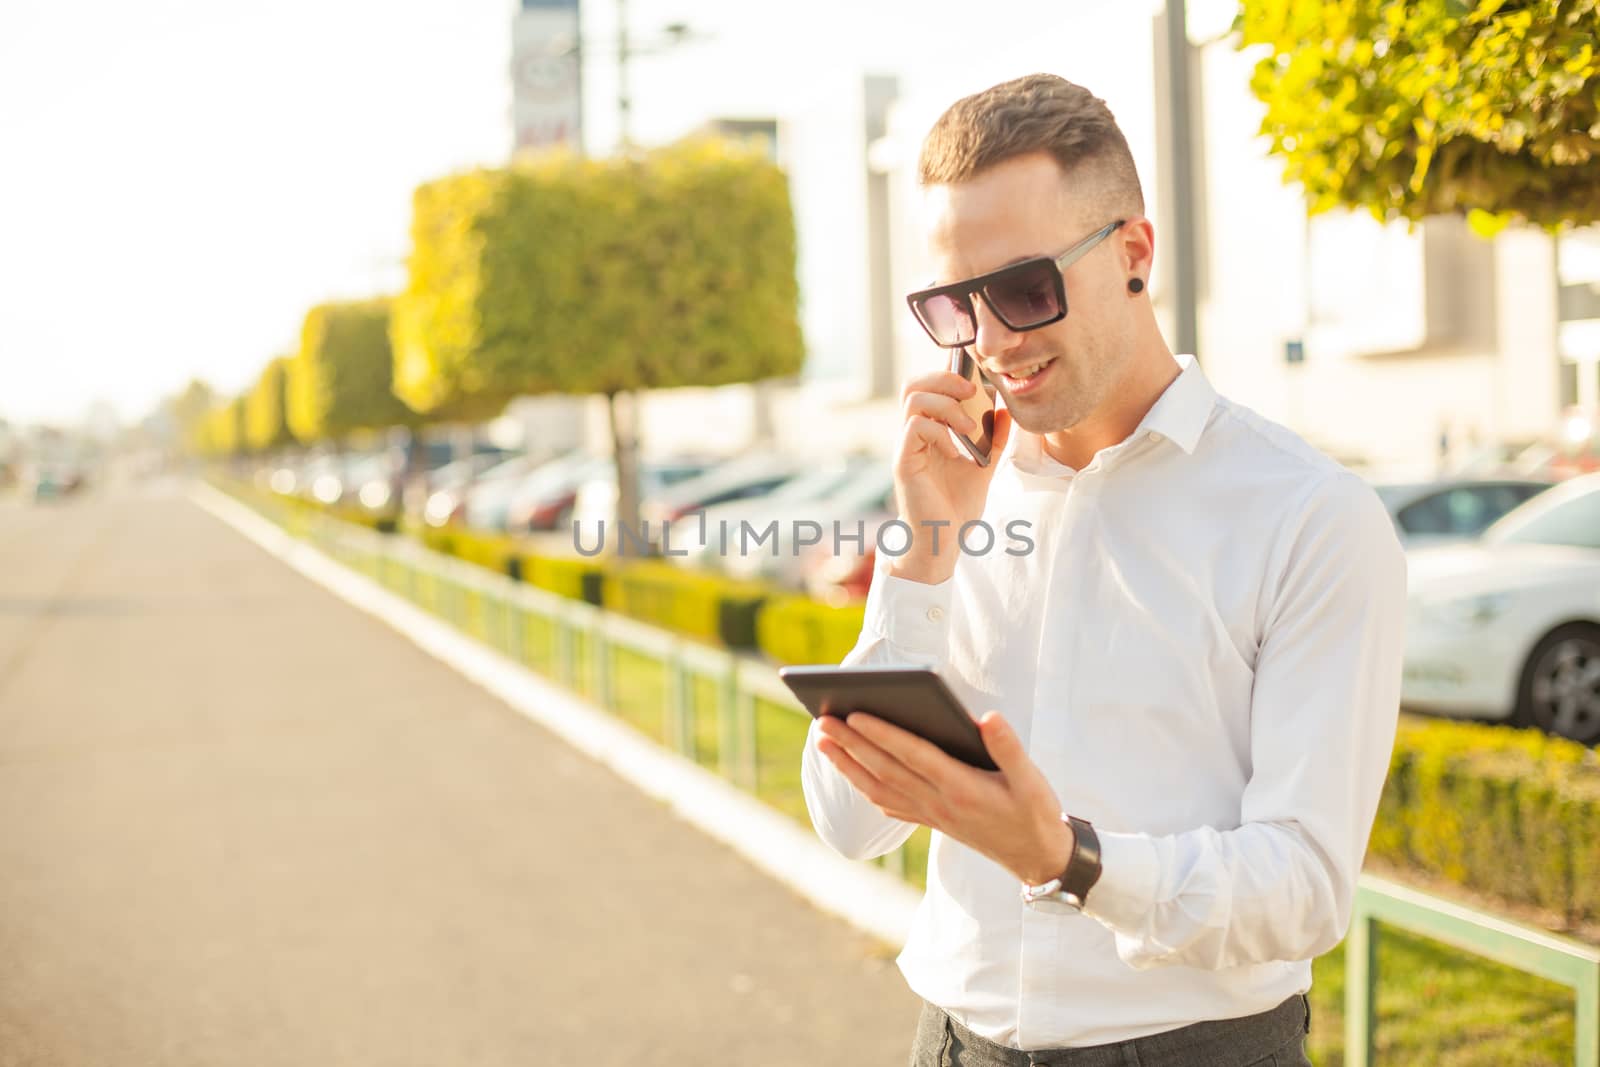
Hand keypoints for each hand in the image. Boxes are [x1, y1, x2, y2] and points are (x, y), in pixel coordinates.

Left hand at [814, 708, 1072, 885]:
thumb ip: (1008, 747)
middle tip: (822, 720)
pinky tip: (852, 774)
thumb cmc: (1035, 813)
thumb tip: (987, 717)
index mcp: (962, 788)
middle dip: (851, 744)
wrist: (1038, 858)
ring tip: (823, 742)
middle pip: (885, 769)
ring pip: (879, 788)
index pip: (913, 755)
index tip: (854, 714)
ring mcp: (932, 816)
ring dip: (848, 765)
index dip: (882, 735)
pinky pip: (889, 805)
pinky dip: (865, 787)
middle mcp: (940, 803)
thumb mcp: (1032, 780)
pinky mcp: (932, 822)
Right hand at [890, 369, 1012, 584]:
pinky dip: (940, 430)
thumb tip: (1007, 409)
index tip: (976, 381)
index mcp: (928, 431)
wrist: (943, 540)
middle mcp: (912, 435)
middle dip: (945, 379)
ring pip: (913, 400)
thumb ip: (993, 438)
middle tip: (972, 391)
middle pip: (913, 384)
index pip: (926, 387)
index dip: (947, 375)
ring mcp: (906, 447)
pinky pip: (915, 428)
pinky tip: (955, 450)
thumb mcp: (984, 466)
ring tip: (968, 426)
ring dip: (946, 405)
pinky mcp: (904, 463)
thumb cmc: (956, 506)